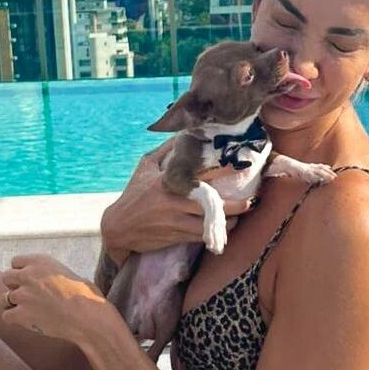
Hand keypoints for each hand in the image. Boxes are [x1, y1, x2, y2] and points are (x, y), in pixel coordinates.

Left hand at [1, 253, 115, 342]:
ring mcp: (23, 294)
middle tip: (27, 296)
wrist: (88, 317)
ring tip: (29, 311)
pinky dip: (14, 320)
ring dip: (14, 304)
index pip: (16, 262)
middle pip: (6, 277)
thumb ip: (52, 274)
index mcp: (40, 261)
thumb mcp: (70, 274)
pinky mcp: (21, 314)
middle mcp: (28, 274)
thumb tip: (49, 281)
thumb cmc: (87, 297)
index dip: (22, 272)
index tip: (29, 281)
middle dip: (14, 286)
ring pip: (4, 298)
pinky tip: (28, 321)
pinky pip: (6, 316)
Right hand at [101, 137, 253, 263]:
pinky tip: (223, 231)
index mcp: (168, 180)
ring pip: (210, 223)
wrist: (118, 228)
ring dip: (229, 223)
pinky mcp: (176, 236)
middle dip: (235, 205)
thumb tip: (182, 133)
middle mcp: (174, 200)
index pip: (200, 173)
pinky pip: (202, 236)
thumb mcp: (145, 167)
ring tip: (239, 218)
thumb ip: (165, 151)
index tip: (241, 167)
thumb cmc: (133, 195)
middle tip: (250, 202)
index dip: (223, 171)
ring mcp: (176, 220)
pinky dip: (215, 234)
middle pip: (212, 204)